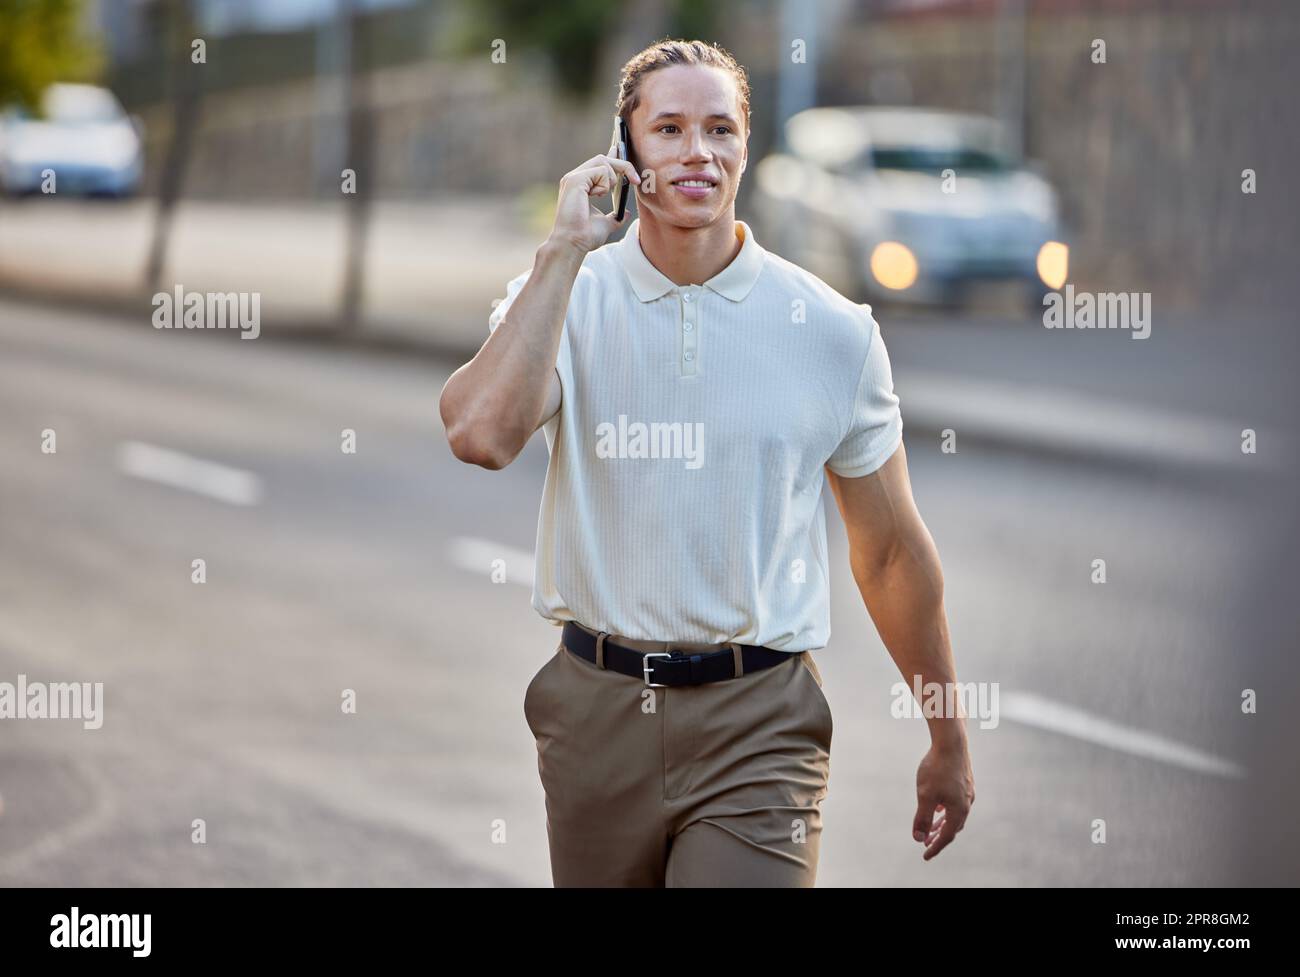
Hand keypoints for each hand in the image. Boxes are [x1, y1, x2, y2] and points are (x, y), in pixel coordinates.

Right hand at [548, 153, 639, 254]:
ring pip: (603, 162)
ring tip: (603, 195)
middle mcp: (575, 178)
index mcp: (580, 185)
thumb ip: (615, 217)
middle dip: (623, 166)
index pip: (598, 164)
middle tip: (636, 180)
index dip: (611, 155)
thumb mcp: (605, 224)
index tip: (619, 147)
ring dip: (612, 178)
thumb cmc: (584, 236)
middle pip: (603, 159)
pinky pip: (600, 171)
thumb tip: (626, 213)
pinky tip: (595, 196)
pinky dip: (604, 184)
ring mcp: (573, 177)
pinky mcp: (575, 180)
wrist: (573, 244)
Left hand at [912, 739, 974, 860]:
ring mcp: (968, 792)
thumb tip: (918, 839)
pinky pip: (956, 802)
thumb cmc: (937, 769)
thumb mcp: (925, 796)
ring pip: (955, 814)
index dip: (935, 847)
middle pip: (953, 827)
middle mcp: (967, 803)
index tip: (925, 856)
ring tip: (931, 828)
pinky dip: (946, 809)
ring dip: (943, 823)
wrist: (951, 742)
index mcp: (959, 810)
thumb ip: (922, 818)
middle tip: (926, 844)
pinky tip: (937, 805)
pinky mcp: (965, 781)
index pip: (947, 836)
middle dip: (939, 836)